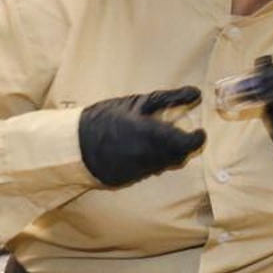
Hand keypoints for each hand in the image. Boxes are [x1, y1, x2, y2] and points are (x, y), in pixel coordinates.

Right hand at [79, 87, 206, 186]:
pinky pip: (149, 172)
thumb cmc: (106, 117)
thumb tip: (197, 93)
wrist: (73, 144)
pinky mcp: (129, 180)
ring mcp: (139, 170)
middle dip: (184, 147)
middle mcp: (149, 156)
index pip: (187, 144)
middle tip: (179, 135)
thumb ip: (170, 99)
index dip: (197, 139)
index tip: (199, 133)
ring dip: (168, 154)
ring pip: (166, 165)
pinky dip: (152, 162)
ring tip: (157, 140)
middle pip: (180, 157)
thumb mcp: (138, 103)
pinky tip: (141, 150)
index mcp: (153, 135)